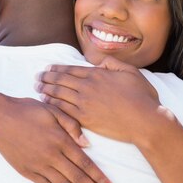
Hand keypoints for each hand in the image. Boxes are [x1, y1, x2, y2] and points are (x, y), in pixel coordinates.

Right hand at [0, 97, 116, 182]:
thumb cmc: (26, 110)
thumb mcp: (52, 110)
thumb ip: (72, 125)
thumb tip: (88, 144)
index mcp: (60, 139)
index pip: (86, 164)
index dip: (100, 178)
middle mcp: (52, 155)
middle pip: (79, 179)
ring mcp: (39, 165)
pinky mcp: (27, 171)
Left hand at [36, 56, 160, 142]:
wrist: (145, 121)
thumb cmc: (141, 97)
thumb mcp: (130, 71)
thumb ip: (112, 63)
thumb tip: (98, 61)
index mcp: (97, 74)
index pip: (71, 69)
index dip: (57, 68)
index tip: (48, 68)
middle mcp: (87, 87)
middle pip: (61, 80)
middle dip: (47, 77)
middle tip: (37, 77)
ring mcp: (84, 103)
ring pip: (59, 94)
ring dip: (46, 89)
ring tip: (37, 87)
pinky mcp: (85, 119)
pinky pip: (63, 109)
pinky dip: (52, 104)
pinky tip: (46, 102)